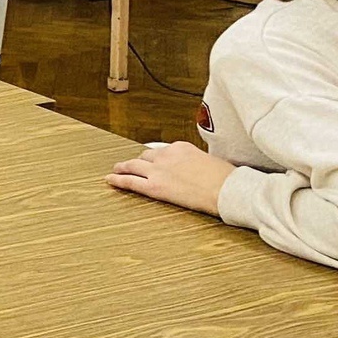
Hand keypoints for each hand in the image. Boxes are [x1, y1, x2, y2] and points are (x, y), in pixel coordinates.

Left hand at [106, 138, 231, 215]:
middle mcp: (167, 156)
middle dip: (140, 161)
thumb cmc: (227, 179)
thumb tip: (199, 170)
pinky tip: (110, 180)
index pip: (164, 151)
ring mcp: (159, 171)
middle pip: (147, 156)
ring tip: (117, 170)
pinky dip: (118, 180)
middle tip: (132, 164)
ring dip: (123, 167)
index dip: (159, 158)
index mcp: (182, 148)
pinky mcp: (155, 187)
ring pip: (134, 165)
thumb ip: (199, 164)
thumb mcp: (213, 163)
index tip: (157, 161)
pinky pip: (130, 182)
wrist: (227, 190)